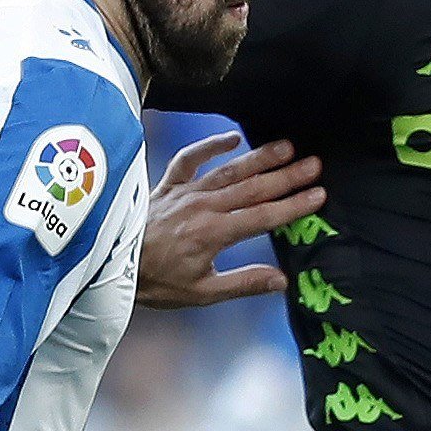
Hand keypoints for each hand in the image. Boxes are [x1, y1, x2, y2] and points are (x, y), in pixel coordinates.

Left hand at [135, 133, 323, 308]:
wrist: (111, 264)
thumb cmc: (157, 283)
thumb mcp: (202, 293)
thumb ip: (243, 283)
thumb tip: (281, 280)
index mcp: (214, 234)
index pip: (263, 216)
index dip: (293, 205)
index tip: (319, 195)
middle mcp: (203, 206)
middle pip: (253, 188)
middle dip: (286, 176)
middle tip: (315, 165)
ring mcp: (185, 192)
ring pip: (229, 170)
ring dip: (260, 157)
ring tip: (287, 146)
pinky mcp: (168, 185)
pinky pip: (190, 159)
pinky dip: (210, 146)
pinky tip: (233, 138)